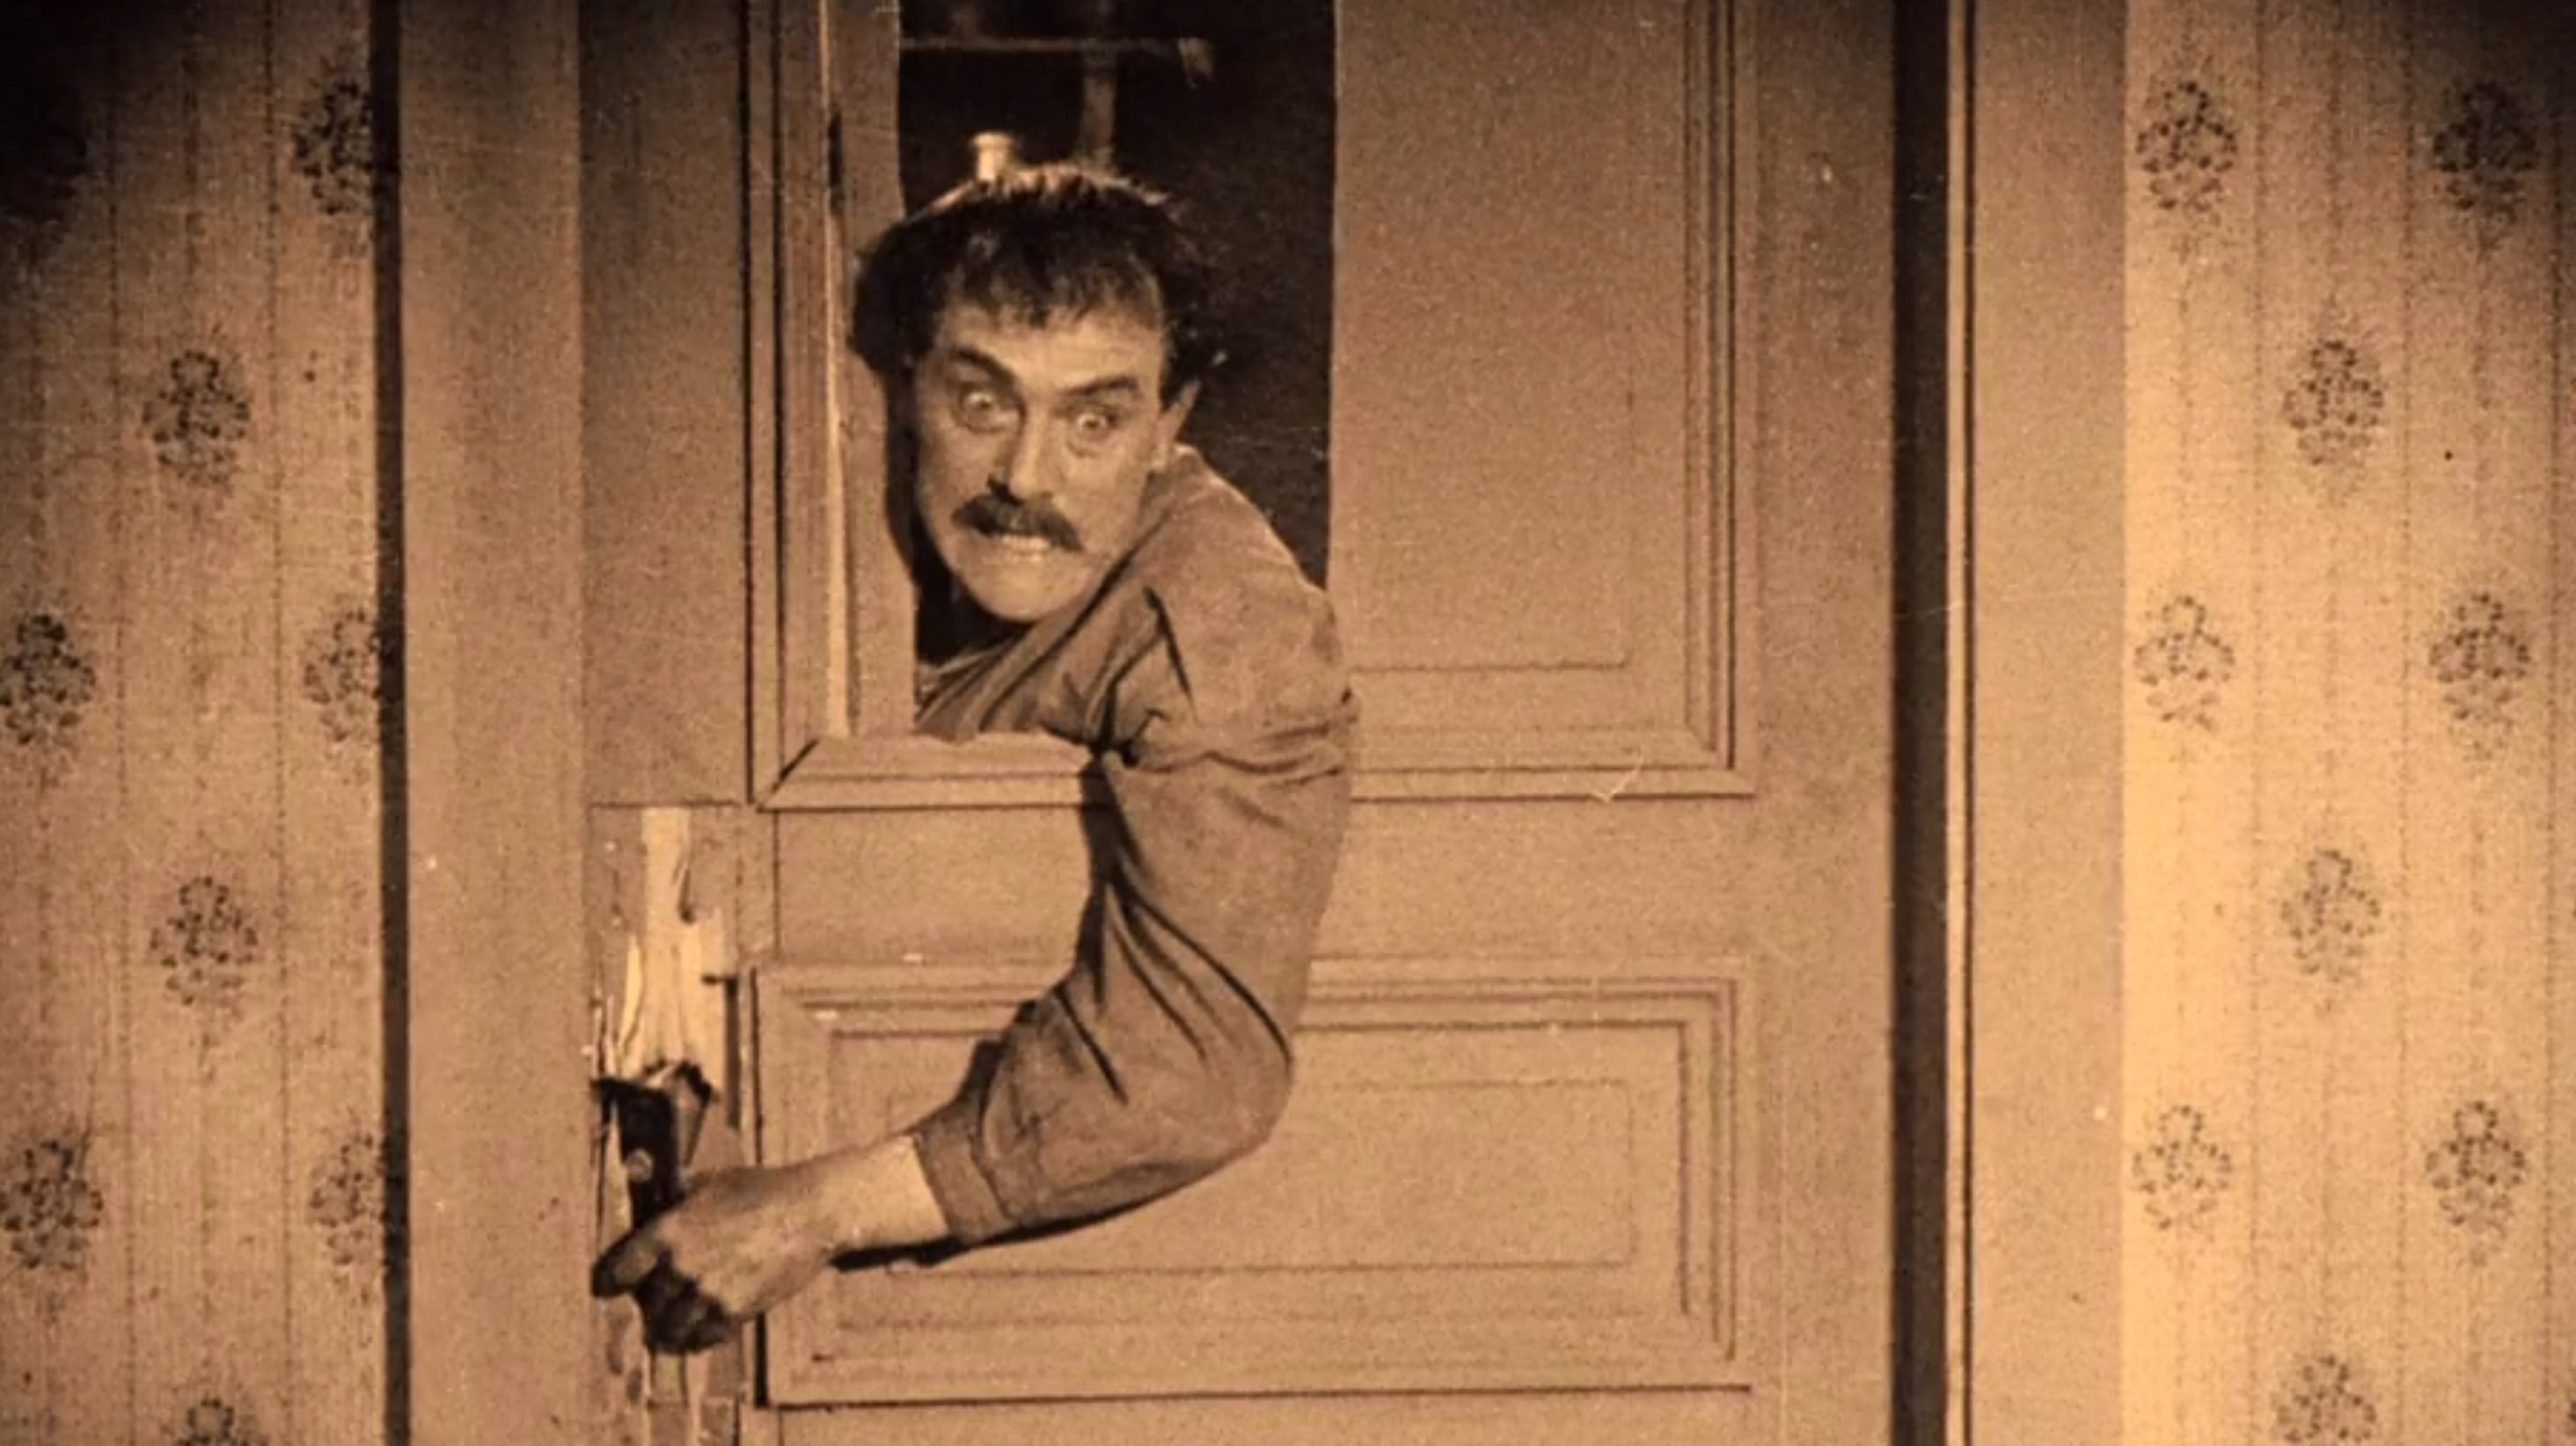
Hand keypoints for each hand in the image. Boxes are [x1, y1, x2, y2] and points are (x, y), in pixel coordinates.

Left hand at [591, 1162, 837, 1353]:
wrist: (810, 1212)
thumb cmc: (761, 1190)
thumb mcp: (710, 1183)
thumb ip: (675, 1199)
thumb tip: (644, 1185)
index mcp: (668, 1231)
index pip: (618, 1271)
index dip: (611, 1281)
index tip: (609, 1286)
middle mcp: (681, 1266)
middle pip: (647, 1302)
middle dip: (650, 1301)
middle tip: (655, 1300)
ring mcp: (708, 1292)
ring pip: (671, 1327)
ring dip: (670, 1326)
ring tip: (672, 1324)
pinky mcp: (735, 1311)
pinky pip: (704, 1336)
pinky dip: (699, 1335)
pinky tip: (701, 1328)